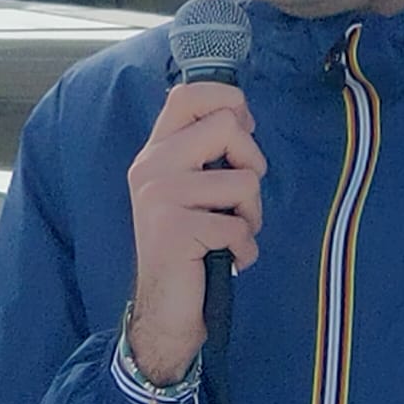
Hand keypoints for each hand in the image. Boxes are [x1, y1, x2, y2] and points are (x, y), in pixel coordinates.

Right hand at [125, 82, 265, 382]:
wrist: (165, 310)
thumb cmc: (189, 248)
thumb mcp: (189, 191)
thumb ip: (203, 154)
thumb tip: (240, 116)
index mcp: (155, 153)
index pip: (188, 94)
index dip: (228, 101)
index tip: (242, 132)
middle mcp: (151, 167)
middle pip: (227, 125)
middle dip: (252, 164)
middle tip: (238, 201)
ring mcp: (160, 197)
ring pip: (244, 180)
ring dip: (251, 216)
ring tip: (229, 236)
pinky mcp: (175, 229)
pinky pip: (239, 226)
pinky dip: (244, 250)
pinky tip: (225, 261)